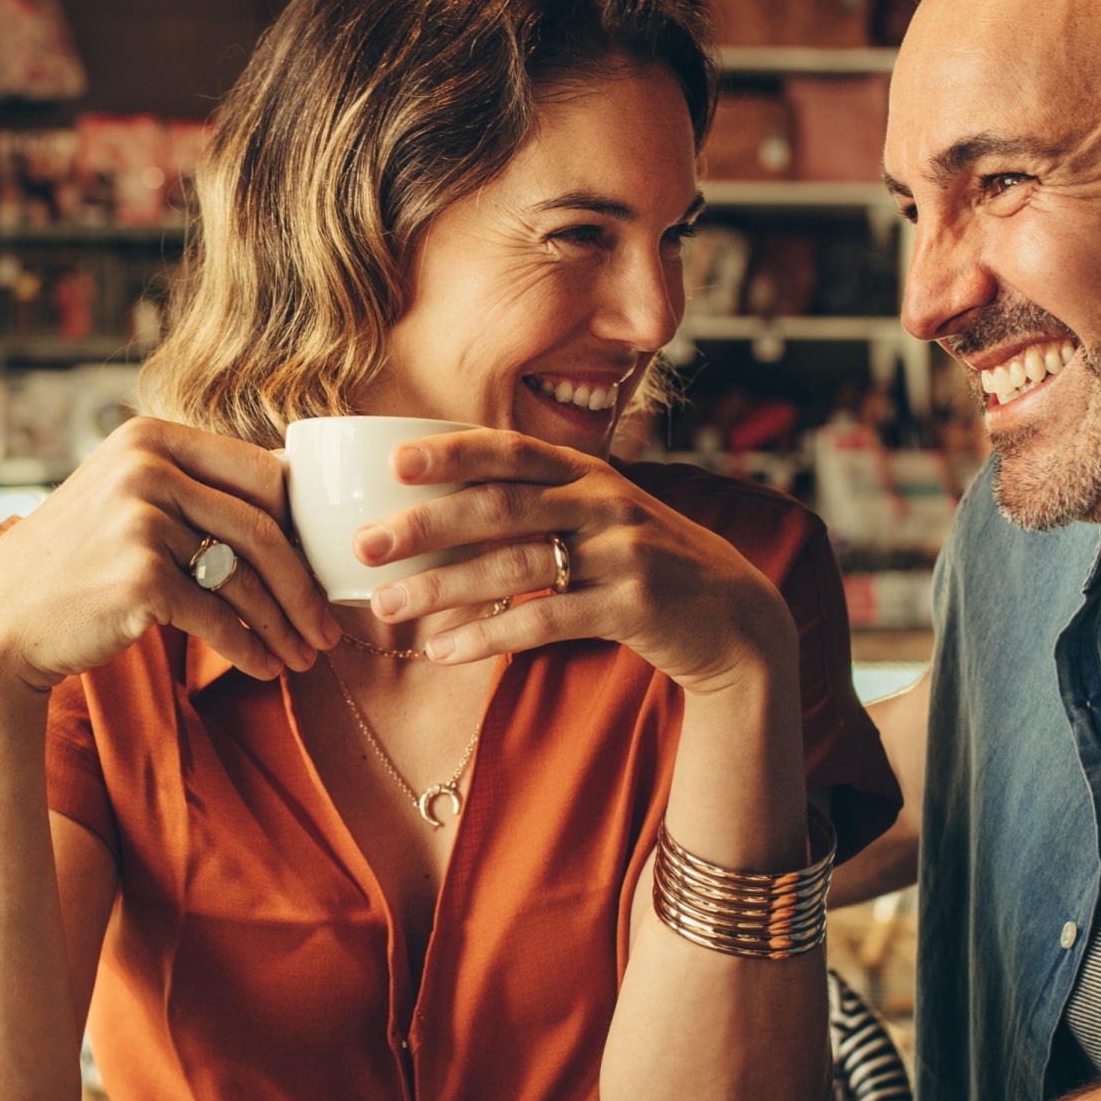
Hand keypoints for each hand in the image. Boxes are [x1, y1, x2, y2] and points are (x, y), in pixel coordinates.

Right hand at [0, 417, 339, 692]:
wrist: (2, 622)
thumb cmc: (80, 565)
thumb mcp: (129, 501)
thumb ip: (194, 487)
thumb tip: (293, 490)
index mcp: (152, 437)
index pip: (265, 475)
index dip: (304, 529)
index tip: (323, 571)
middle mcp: (146, 467)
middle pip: (265, 530)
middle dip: (305, 589)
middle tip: (329, 630)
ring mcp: (140, 520)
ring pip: (247, 580)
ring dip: (284, 627)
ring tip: (304, 659)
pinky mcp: (139, 577)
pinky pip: (219, 619)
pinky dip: (249, 650)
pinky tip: (266, 669)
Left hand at [358, 431, 795, 693]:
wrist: (734, 617)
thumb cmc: (648, 566)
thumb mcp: (604, 519)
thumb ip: (543, 506)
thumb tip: (445, 514)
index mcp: (591, 474)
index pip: (513, 450)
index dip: (454, 452)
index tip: (394, 460)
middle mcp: (605, 503)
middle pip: (502, 506)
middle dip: (426, 524)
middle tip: (366, 545)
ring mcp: (623, 553)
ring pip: (516, 565)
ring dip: (444, 588)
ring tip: (388, 606)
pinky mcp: (633, 606)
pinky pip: (546, 620)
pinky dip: (489, 635)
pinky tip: (444, 650)